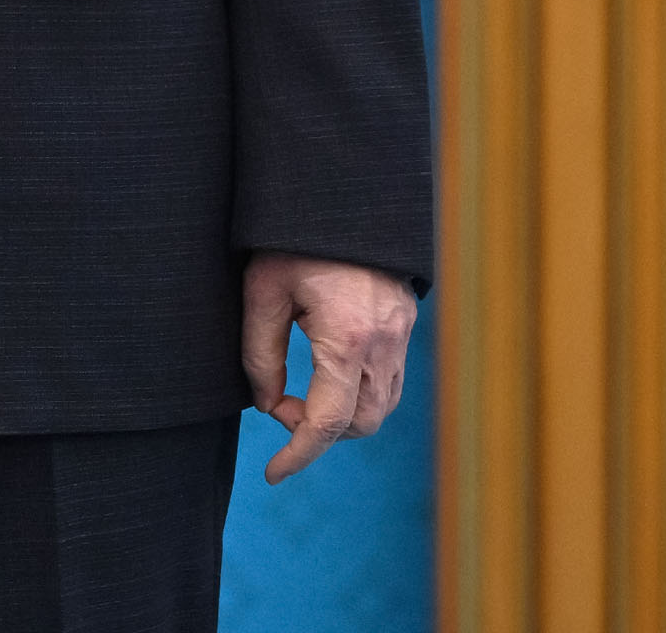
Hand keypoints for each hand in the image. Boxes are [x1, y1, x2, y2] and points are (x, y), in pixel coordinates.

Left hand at [241, 250, 417, 483]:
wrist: (343, 193)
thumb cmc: (294, 237)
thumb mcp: (263, 291)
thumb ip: (260, 353)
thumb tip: (266, 404)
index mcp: (348, 339)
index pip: (326, 422)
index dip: (297, 454)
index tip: (273, 473)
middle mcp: (384, 344)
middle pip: (360, 424)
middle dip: (319, 431)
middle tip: (279, 403)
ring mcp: (401, 336)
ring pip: (380, 407)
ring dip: (342, 416)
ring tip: (299, 391)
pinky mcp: (404, 324)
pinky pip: (389, 382)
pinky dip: (360, 394)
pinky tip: (327, 375)